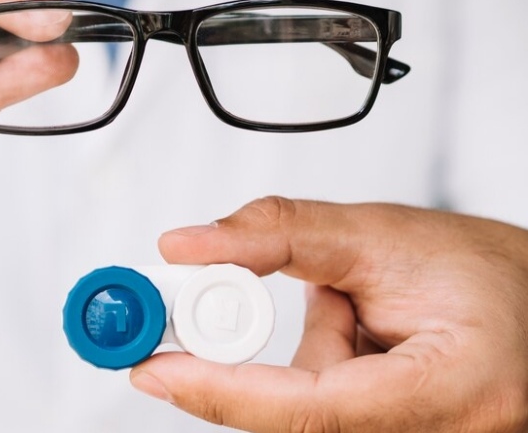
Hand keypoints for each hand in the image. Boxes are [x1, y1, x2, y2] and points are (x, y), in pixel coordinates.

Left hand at [131, 197, 527, 431]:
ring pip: (304, 414)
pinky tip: (356, 327)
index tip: (156, 368)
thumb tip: (188, 247)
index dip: (222, 391)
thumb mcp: (374, 232)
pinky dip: (314, 362)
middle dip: (244, 362)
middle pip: (297, 420)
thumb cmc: (476, 269)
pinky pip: (319, 410)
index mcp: (451, 390)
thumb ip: (277, 235)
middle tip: (199, 311)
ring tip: (353, 303)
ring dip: (303, 349)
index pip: (313, 411)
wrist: (523, 295)